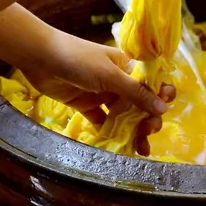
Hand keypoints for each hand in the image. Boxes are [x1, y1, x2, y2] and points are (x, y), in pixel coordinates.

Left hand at [17, 28, 175, 155]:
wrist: (41, 58)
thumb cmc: (79, 59)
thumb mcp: (110, 75)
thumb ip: (136, 93)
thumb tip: (164, 108)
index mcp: (127, 67)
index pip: (151, 83)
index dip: (160, 97)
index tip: (164, 111)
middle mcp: (118, 81)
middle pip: (140, 103)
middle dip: (148, 119)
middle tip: (149, 132)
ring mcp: (102, 94)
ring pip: (123, 115)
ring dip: (133, 131)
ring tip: (140, 148)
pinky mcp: (87, 105)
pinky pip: (103, 122)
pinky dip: (112, 134)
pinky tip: (119, 147)